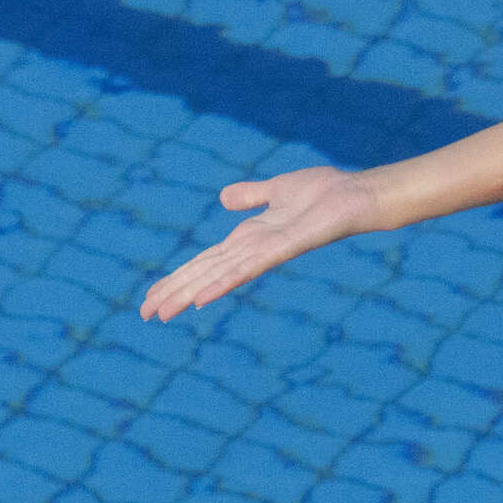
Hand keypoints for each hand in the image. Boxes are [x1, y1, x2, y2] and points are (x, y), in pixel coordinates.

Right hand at [139, 167, 379, 322]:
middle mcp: (253, 249)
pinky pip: (248, 268)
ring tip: (161, 313)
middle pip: (205, 272)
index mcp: (249, 237)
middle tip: (145, 314)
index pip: (205, 261)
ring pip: (218, 275)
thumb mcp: (278, 189)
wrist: (357, 194)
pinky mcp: (283, 248)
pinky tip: (202, 298)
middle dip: (174, 291)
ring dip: (188, 293)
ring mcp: (267, 251)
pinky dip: (224, 282)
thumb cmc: (325, 192)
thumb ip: (252, 195)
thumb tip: (224, 198)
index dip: (178, 276)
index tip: (153, 296)